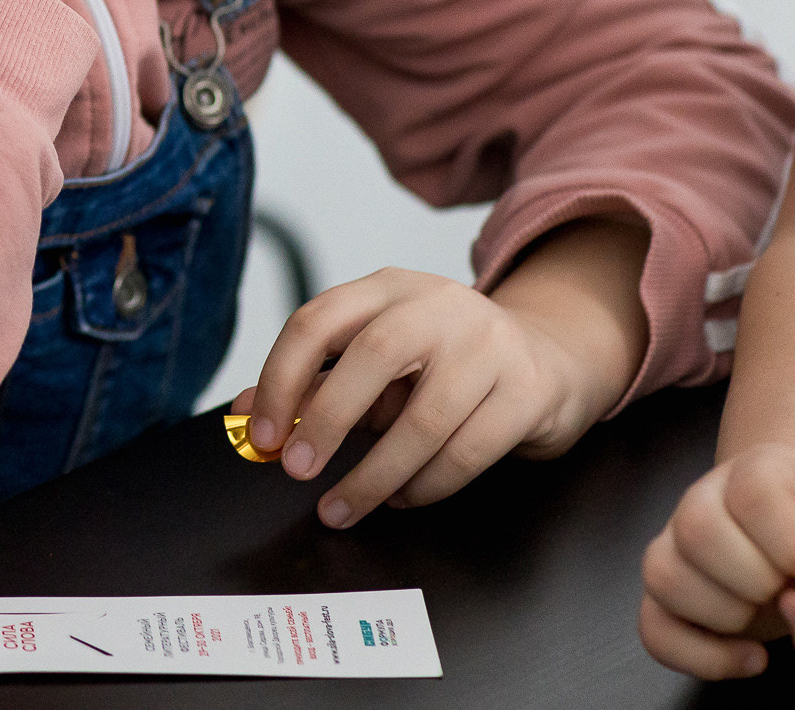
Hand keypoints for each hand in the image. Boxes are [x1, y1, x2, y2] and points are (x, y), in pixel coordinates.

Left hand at [236, 256, 634, 529]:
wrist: (548, 359)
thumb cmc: (444, 364)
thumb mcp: (377, 362)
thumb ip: (315, 384)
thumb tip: (245, 418)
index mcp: (387, 289)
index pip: (318, 320)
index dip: (280, 377)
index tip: (261, 434)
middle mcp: (438, 305)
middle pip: (371, 355)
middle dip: (326, 419)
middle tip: (296, 470)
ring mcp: (490, 344)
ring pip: (425, 417)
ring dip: (375, 473)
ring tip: (343, 506)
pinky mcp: (527, 390)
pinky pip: (469, 449)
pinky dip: (427, 484)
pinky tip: (401, 497)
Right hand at [640, 442, 794, 678]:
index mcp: (756, 471)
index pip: (752, 495)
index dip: (794, 542)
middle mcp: (701, 499)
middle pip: (696, 530)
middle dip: (757, 579)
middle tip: (792, 591)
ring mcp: (673, 545)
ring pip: (664, 577)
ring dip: (727, 614)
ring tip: (766, 615)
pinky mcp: (664, 594)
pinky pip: (653, 628)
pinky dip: (699, 655)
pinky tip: (748, 656)